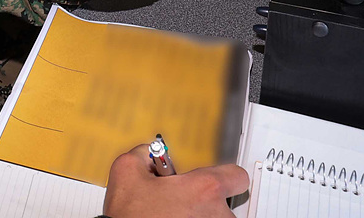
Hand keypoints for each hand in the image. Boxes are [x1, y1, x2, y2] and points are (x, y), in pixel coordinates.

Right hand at [102, 145, 249, 217]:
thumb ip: (144, 152)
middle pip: (226, 204)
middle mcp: (217, 215)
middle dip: (206, 203)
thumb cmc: (130, 217)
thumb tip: (149, 153)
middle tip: (183, 205)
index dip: (223, 176)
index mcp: (205, 189)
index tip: (215, 181)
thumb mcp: (126, 171)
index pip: (238, 176)